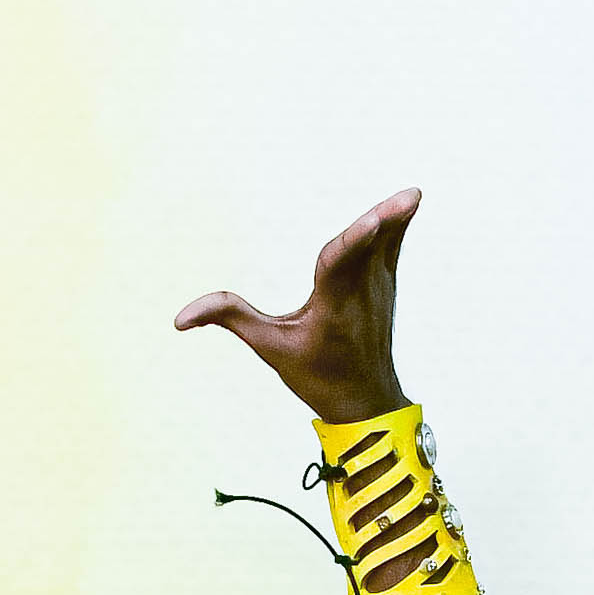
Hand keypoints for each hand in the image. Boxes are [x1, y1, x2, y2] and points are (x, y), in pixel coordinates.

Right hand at [174, 187, 419, 418]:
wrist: (366, 400)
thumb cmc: (316, 375)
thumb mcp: (270, 349)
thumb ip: (230, 320)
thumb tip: (180, 317)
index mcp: (333, 309)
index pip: (340, 269)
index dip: (354, 243)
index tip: (373, 223)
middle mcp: (361, 295)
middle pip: (371, 249)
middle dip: (385, 224)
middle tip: (411, 196)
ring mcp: (379, 288)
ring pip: (388, 244)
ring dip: (397, 217)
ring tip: (413, 194)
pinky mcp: (387, 281)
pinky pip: (394, 246)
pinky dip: (399, 223)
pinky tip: (410, 200)